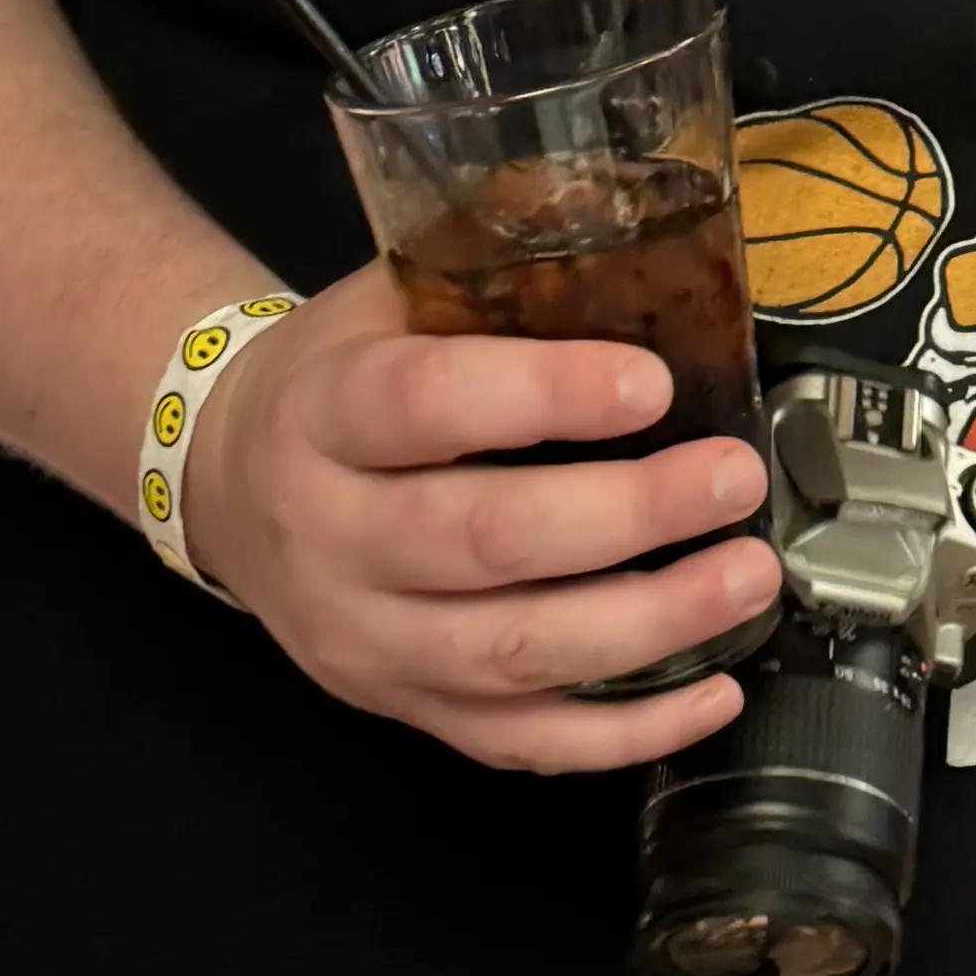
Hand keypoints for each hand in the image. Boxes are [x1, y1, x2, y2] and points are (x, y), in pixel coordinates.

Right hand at [175, 259, 778, 774]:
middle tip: (732, 478)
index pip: (425, 406)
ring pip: (514, 654)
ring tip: (747, 576)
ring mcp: (366, 639)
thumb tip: (641, 232)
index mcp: (322, 412)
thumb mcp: (383, 301)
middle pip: (484, 541)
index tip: (653, 383)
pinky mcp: (404, 709)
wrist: (227, 483)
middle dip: (630, 515)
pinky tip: (715, 693)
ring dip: (651, 624)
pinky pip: (523, 742)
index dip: (545, 396)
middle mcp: (332, 535)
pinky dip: (628, 732)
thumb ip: (491, 275)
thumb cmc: (335, 380)